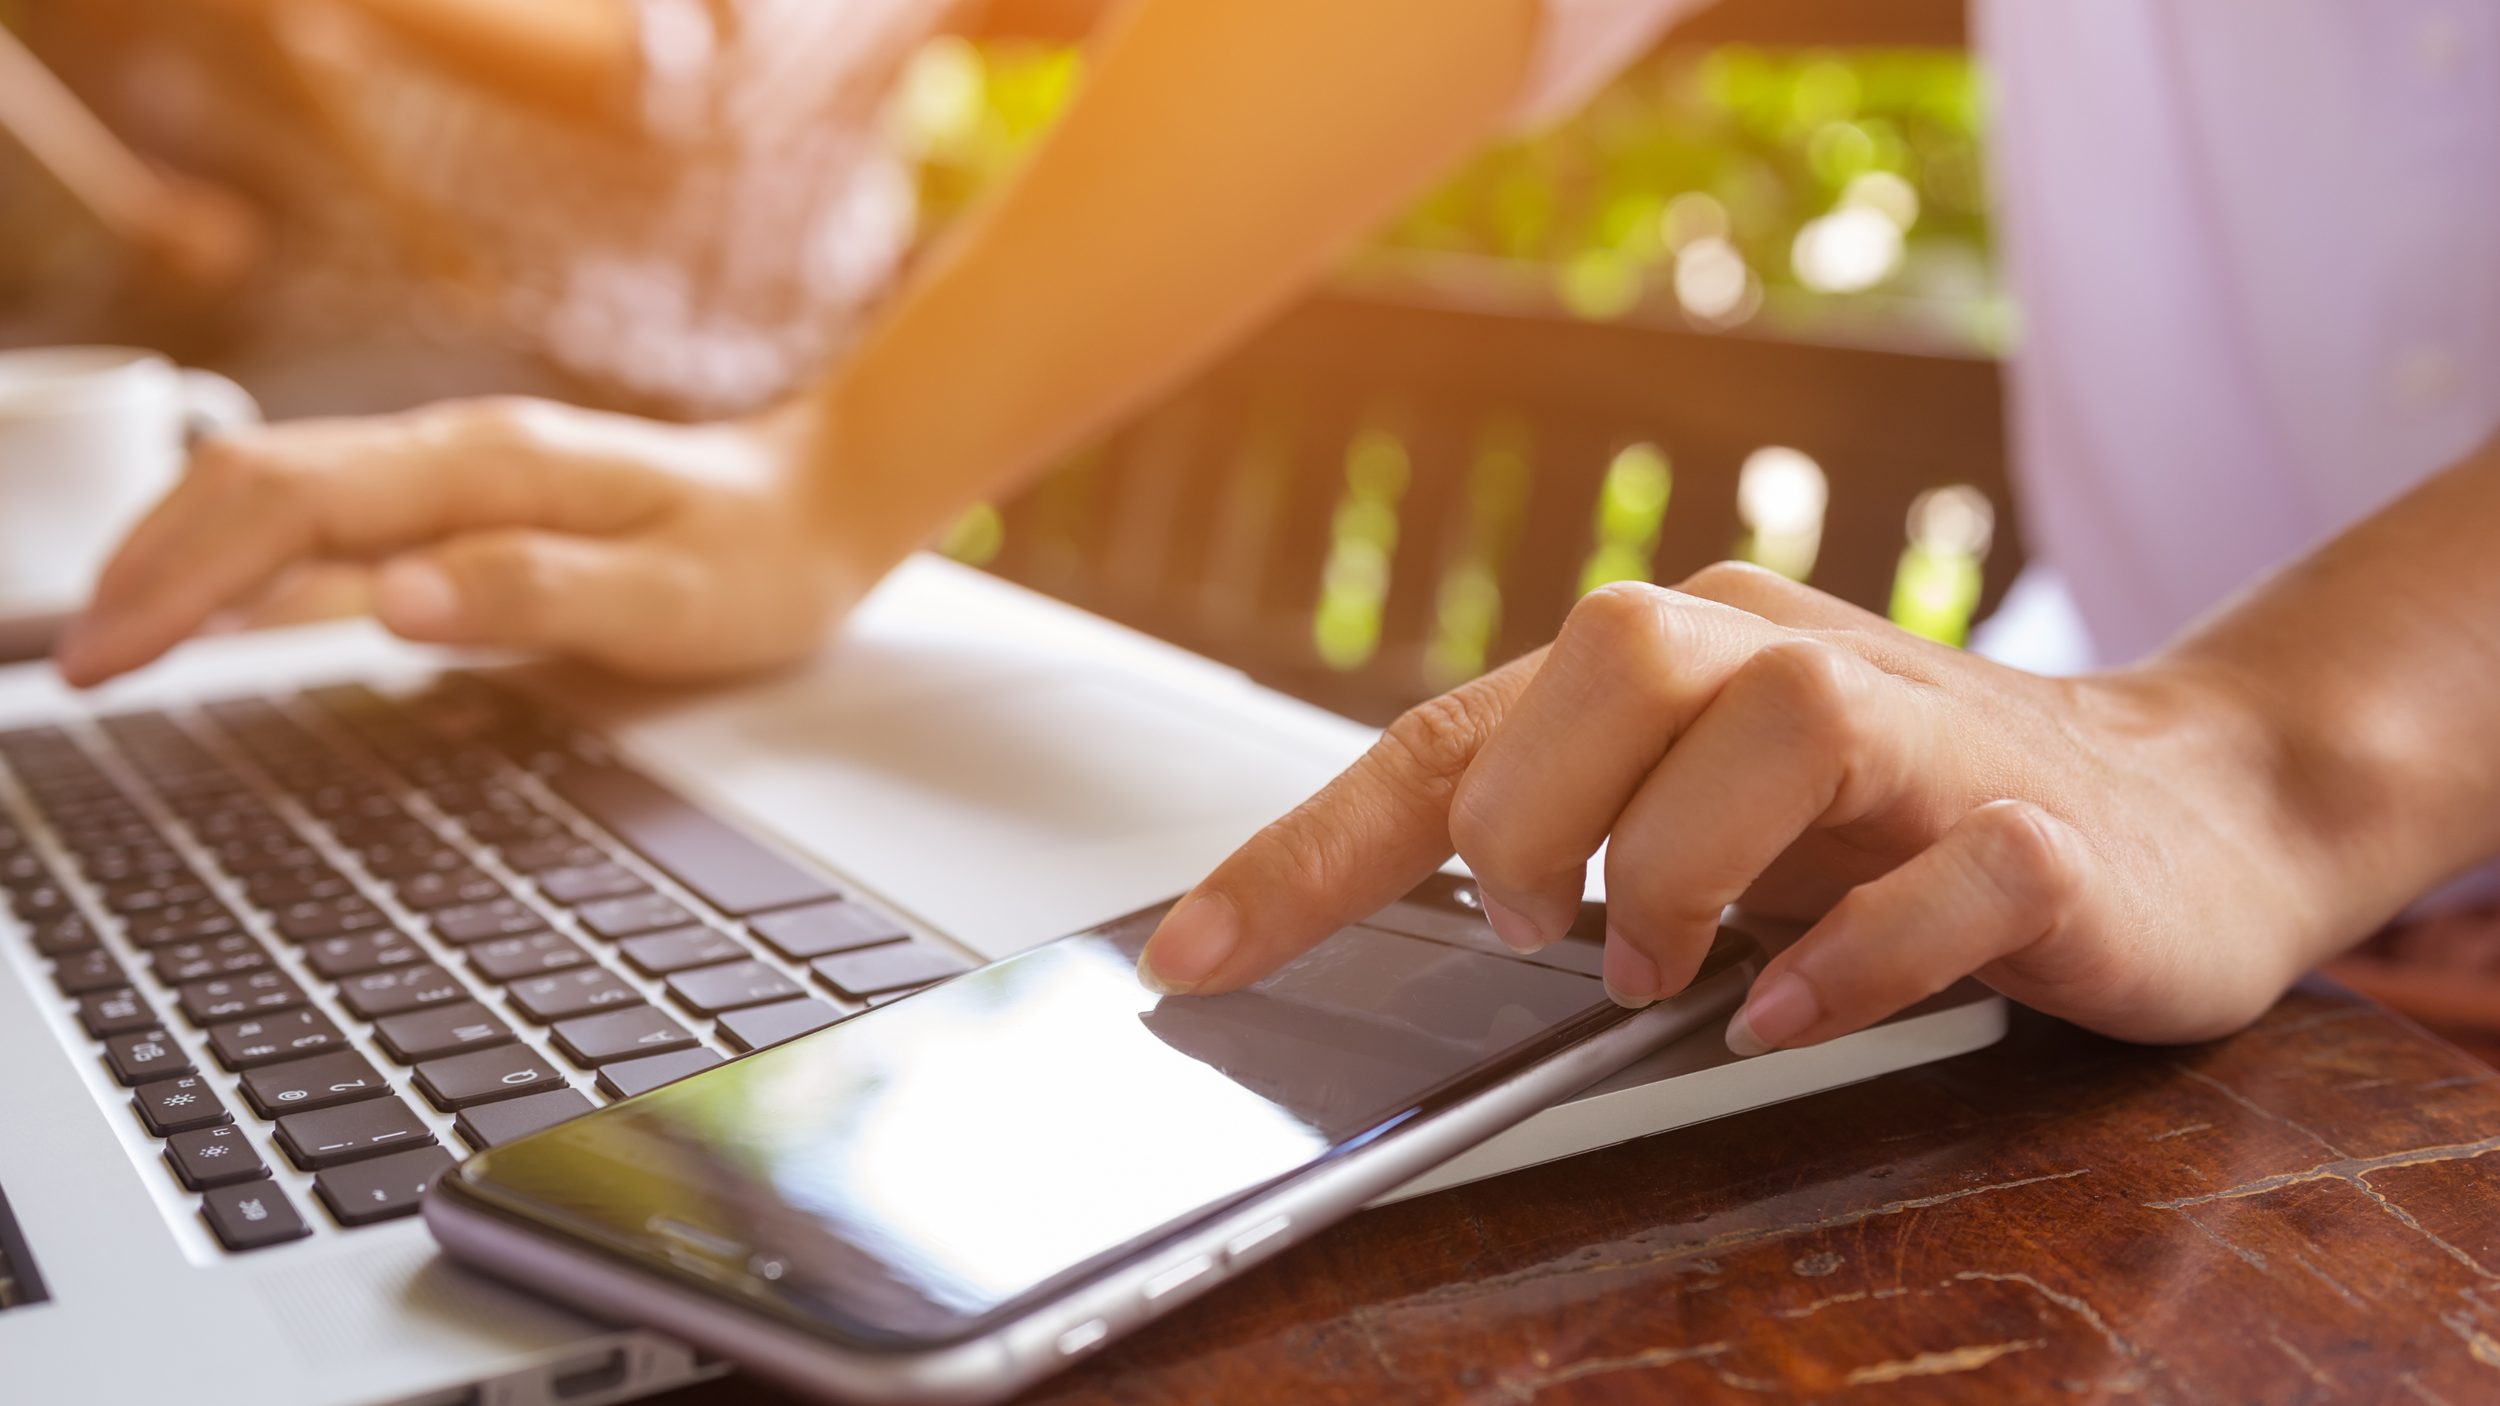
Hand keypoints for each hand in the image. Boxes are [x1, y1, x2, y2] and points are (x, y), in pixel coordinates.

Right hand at [57, 395, 871, 684]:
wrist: (822, 504)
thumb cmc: (759, 560)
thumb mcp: (673, 602)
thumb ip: (538, 596)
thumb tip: (396, 602)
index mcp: (490, 469)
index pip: (293, 506)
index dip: (186, 577)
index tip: (112, 654)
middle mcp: (453, 455)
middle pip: (254, 484)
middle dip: (150, 567)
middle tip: (76, 668)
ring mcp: (451, 476)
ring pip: (275, 493)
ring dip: (181, 557)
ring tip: (110, 643)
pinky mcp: (460, 507)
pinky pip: (323, 520)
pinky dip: (245, 561)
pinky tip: (211, 613)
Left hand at [1137, 564, 2352, 1051]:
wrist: (2186, 806)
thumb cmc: (1904, 812)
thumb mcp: (1714, 811)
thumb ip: (1586, 830)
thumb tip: (1415, 916)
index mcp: (1684, 658)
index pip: (1459, 730)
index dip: (1314, 847)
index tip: (1194, 957)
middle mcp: (1789, 657)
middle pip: (1610, 652)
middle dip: (1532, 814)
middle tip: (1548, 932)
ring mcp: (1927, 734)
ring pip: (1776, 718)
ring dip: (1680, 867)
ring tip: (1667, 968)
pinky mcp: (2041, 833)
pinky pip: (1941, 868)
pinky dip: (1851, 954)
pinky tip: (1790, 1010)